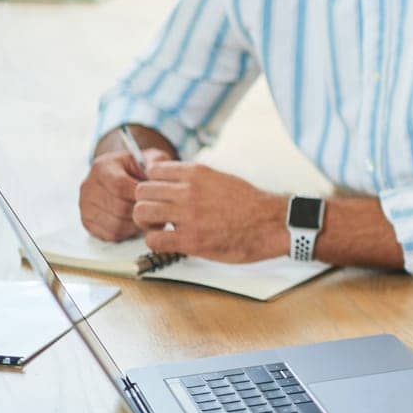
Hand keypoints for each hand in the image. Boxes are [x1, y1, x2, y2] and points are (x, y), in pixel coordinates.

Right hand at [79, 147, 171, 240]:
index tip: (154, 197)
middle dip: (140, 212)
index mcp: (102, 167)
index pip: (119, 186)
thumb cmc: (140, 168)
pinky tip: (134, 223)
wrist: (125, 175)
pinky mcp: (87, 222)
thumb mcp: (150, 158)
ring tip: (146, 217)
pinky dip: (127, 233)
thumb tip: (156, 173)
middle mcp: (88, 186)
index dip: (140, 195)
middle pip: (118, 208)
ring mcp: (84, 206)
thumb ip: (156, 162)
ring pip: (115, 224)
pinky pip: (110, 234)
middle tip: (154, 210)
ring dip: (135, 225)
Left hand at [133, 162, 287, 262]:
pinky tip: (169, 241)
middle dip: (146, 202)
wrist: (271, 223)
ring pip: (141, 212)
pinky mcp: (191, 240)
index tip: (158, 194)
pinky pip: (153, 240)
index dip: (152, 184)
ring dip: (146, 222)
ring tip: (160, 228)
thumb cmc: (250, 204)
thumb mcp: (220, 178)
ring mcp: (188, 215)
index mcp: (197, 173)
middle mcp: (189, 191)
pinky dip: (156, 242)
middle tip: (157, 213)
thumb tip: (173, 181)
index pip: (153, 170)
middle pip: (141, 191)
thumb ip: (195, 179)